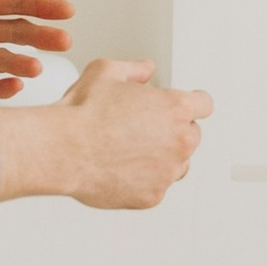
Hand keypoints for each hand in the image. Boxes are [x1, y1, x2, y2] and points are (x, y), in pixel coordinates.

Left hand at [0, 0, 74, 101]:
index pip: (12, 2)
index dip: (41, 4)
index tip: (67, 8)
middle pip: (15, 31)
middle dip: (41, 35)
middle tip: (65, 40)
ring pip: (3, 60)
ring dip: (23, 62)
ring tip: (37, 67)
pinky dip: (1, 87)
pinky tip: (16, 85)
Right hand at [0, 58, 210, 209]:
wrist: (62, 150)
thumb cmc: (82, 112)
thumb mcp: (106, 71)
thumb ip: (134, 69)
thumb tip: (146, 69)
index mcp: (176, 108)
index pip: (204, 105)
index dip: (191, 104)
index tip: (182, 109)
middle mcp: (179, 141)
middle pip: (192, 135)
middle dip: (173, 131)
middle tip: (143, 129)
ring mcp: (168, 172)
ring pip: (178, 164)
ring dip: (163, 158)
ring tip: (130, 151)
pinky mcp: (153, 196)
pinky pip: (157, 187)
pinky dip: (144, 181)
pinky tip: (121, 169)